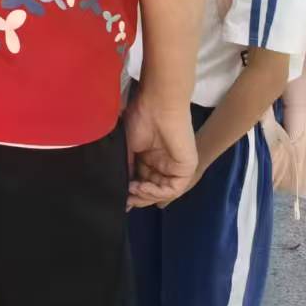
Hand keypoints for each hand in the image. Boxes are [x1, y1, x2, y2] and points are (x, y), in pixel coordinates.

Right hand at [123, 93, 197, 208]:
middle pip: (153, 190)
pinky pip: (174, 188)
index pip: (142, 183)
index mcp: (149, 159)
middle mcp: (163, 165)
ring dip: (147, 196)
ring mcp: (175, 167)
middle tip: (126, 200)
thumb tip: (120, 190)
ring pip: (163, 192)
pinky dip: (158, 192)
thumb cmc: (139, 119)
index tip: (118, 196)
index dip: (131, 193)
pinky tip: (142, 186)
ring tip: (133, 190)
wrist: (156, 106)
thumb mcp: (127, 149)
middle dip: (139, 198)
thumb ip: (126, 169)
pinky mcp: (186, 168)